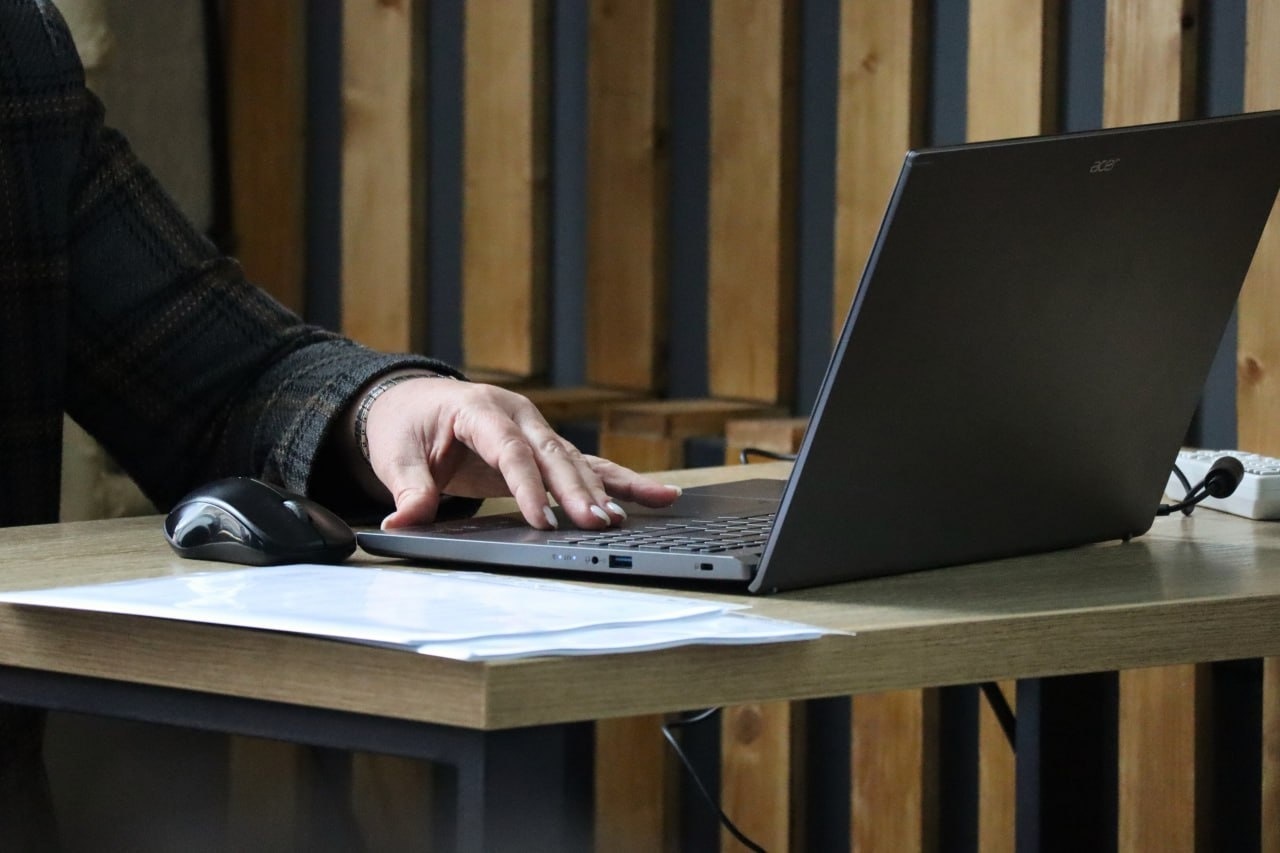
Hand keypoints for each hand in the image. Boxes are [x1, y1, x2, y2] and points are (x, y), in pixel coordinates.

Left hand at [355, 375, 680, 529]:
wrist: (416, 402)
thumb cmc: (406, 424)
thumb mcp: (395, 454)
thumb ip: (407, 489)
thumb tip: (402, 523)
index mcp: (479, 408)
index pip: (510, 450)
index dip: (527, 487)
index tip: (540, 521)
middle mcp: (517, 414)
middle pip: (553, 454)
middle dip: (576, 490)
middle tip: (596, 522)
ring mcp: (536, 429)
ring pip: (576, 460)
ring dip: (602, 490)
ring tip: (622, 519)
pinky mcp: (545, 448)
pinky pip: (587, 464)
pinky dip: (620, 482)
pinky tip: (659, 495)